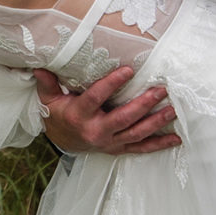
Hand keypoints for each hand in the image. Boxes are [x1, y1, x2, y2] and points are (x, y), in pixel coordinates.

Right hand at [34, 64, 180, 157]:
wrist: (63, 142)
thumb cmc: (60, 115)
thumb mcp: (49, 99)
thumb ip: (47, 82)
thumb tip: (40, 65)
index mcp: (80, 116)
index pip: (97, 98)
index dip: (112, 84)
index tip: (129, 70)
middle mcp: (97, 131)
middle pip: (124, 118)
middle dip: (143, 104)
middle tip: (160, 90)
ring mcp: (110, 143)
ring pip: (136, 133)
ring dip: (156, 122)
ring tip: (173, 110)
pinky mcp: (119, 149)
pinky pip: (142, 148)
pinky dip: (159, 144)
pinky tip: (176, 137)